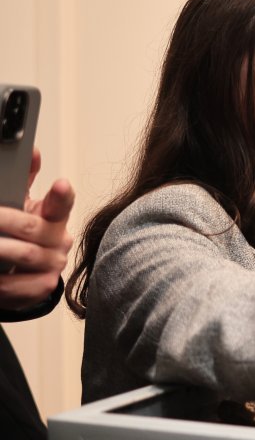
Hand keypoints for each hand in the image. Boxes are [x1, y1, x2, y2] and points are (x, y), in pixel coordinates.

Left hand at [0, 149, 74, 309]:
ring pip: (24, 255)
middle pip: (33, 228)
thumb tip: (32, 151)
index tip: (60, 184)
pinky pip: (17, 284)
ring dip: (0, 249)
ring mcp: (53, 265)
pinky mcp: (42, 287)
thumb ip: (24, 179)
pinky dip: (0, 280)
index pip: (63, 202)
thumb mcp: (21, 206)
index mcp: (54, 216)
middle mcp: (59, 240)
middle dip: (5, 220)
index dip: (61, 194)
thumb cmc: (20, 235)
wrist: (21, 274)